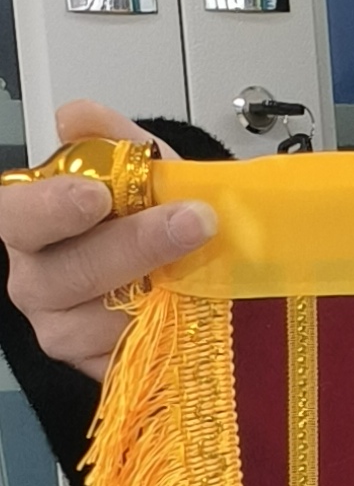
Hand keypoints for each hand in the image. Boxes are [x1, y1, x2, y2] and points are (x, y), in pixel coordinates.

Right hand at [0, 97, 216, 381]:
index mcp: (28, 223)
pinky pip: (128, 359)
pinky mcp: (98, 368)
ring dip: (158, 294)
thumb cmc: (147, 212)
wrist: (183, 259)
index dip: (52, 208)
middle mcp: (35, 281)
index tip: (97, 196)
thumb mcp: (138, 166)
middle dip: (134, 246)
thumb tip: (75, 116)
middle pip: (66, 274)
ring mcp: (64, 331)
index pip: (16, 216)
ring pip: (100, 323)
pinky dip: (164, 335)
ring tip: (202, 271)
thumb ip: (109, 138)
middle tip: (191, 222)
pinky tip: (192, 313)